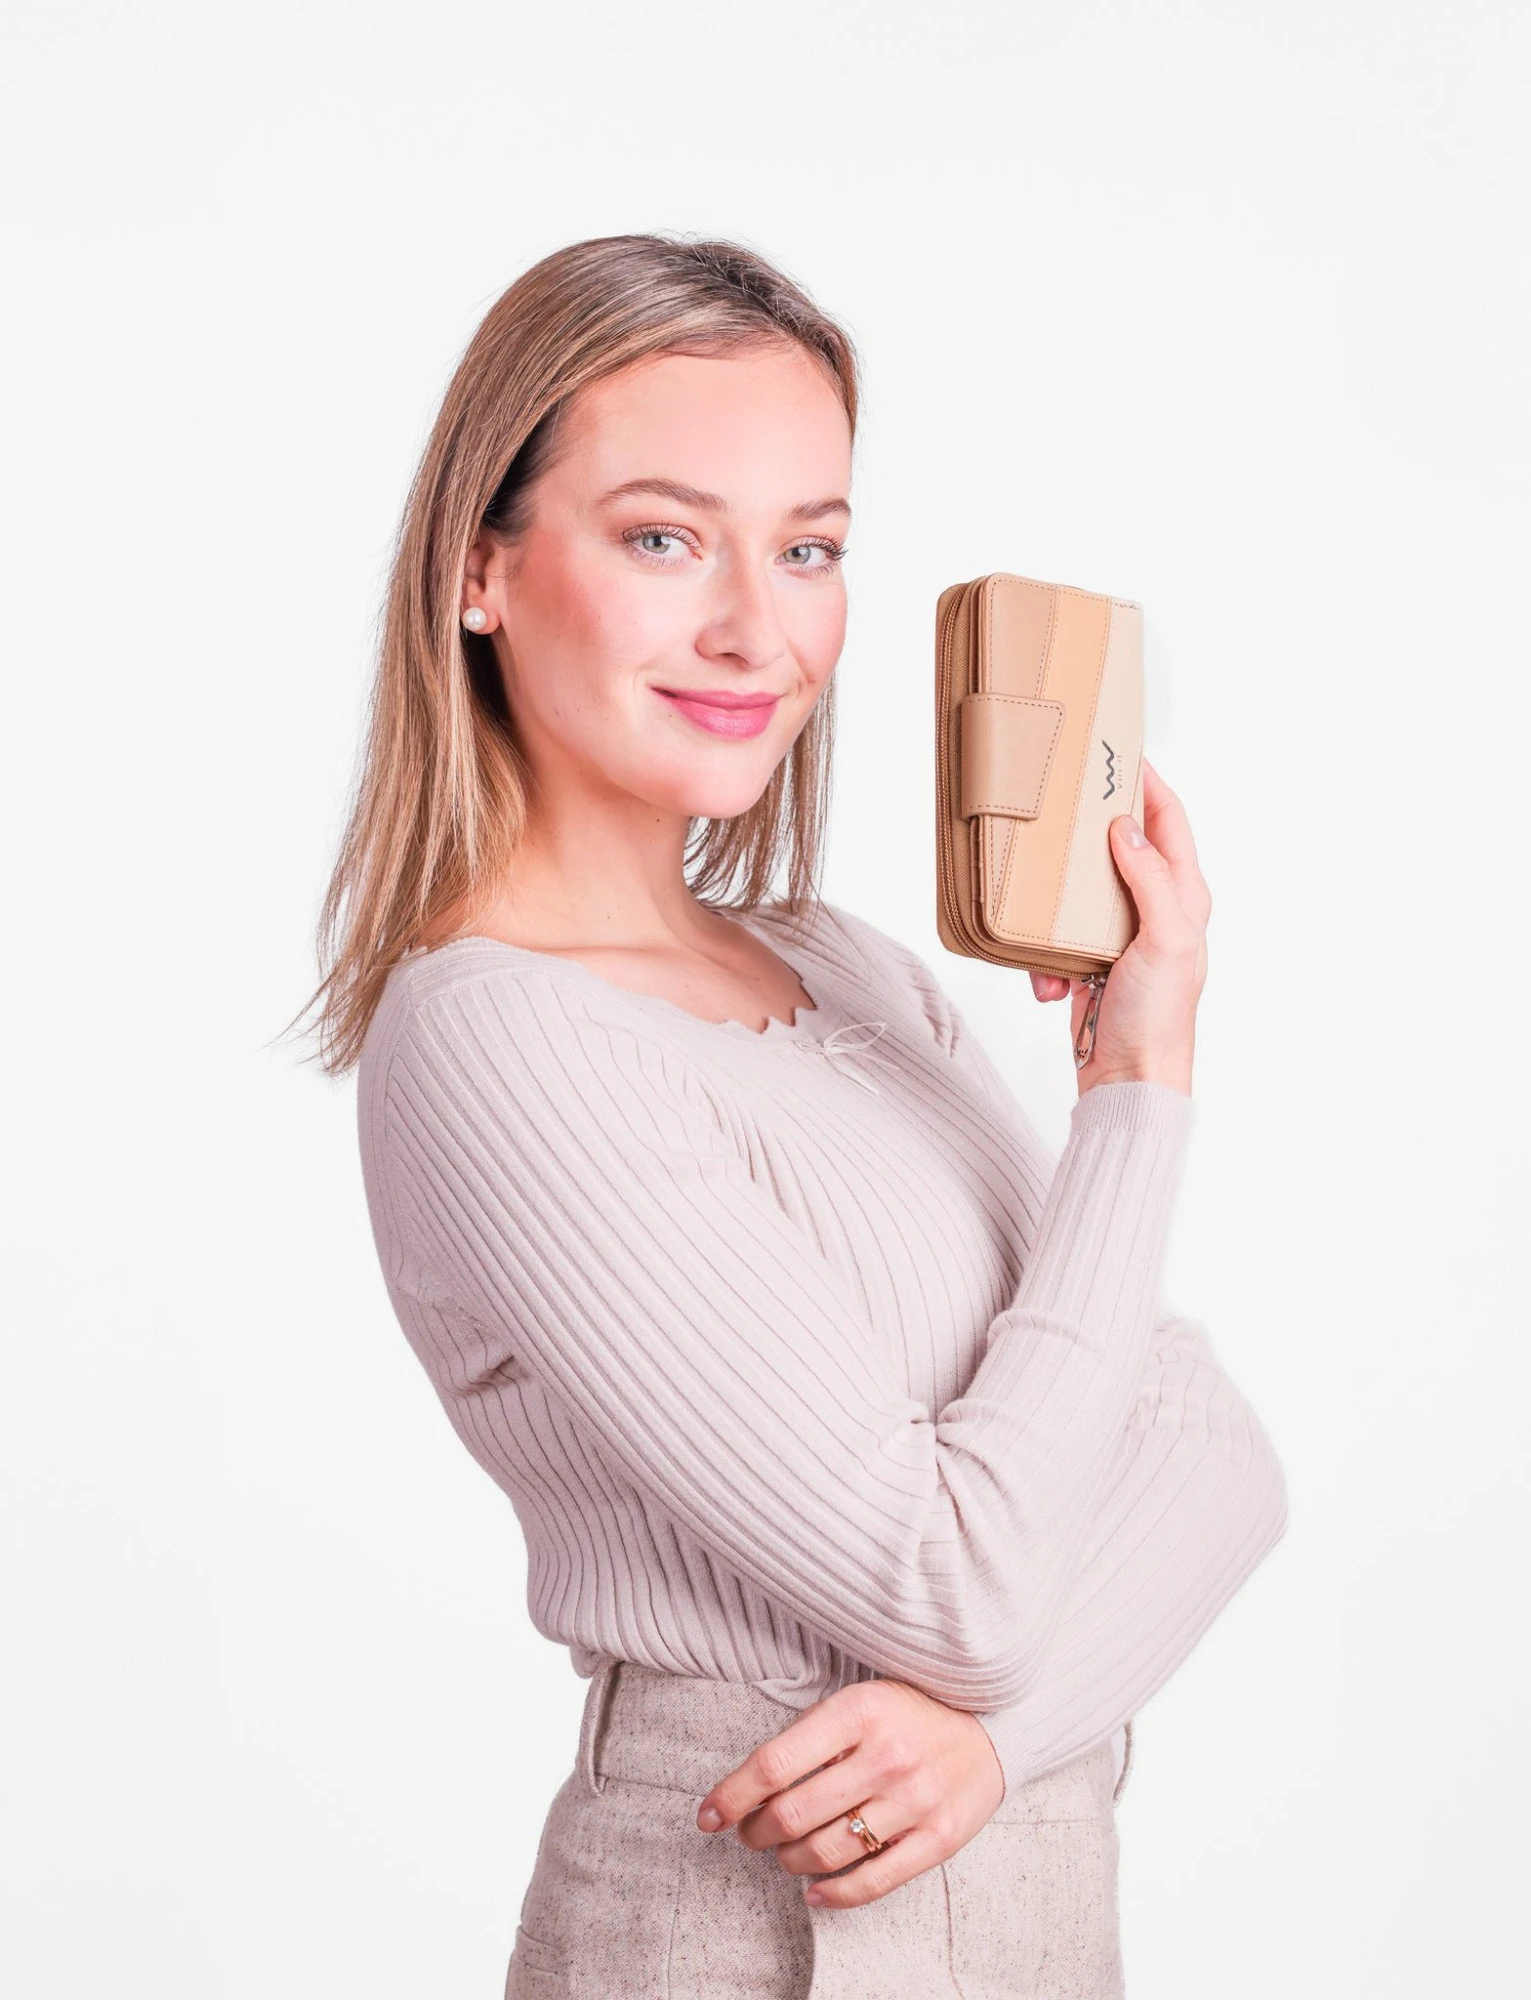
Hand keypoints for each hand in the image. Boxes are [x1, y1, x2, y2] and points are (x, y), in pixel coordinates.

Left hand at [692, 1679, 1003, 1909]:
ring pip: (826, 1852)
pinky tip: (814, 1890)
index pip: (775, 1763)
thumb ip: (811, 1736)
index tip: (707, 1815)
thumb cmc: (908, 1714)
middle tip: (749, 1833)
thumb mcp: (859, 1701)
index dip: (732, 1795)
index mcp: (858, 1712)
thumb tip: (752, 1788)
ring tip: (784, 1853)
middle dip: (756, 1832)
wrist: (991, 1726)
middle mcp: (886, 1755)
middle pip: (794, 1814)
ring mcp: (915, 1799)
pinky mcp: (939, 1838)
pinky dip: (833, 1894)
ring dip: (790, 1860)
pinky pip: (873, 1881)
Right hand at [1029, 760, 1209, 1096]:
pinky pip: (1057, 940)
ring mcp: (1121, 937)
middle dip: (1088, 837)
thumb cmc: (1159, 1017)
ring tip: (1050, 930)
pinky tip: (1050, 982)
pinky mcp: (1091, 963)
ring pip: (1080, 894)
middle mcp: (1157, 910)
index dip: (1148, 783)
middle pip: (1119, 849)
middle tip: (1062, 811)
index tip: (1118, 752)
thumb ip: (1151, 880)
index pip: (1168, 821)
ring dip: (1057, 911)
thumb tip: (1125, 830)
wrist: (1129, 1079)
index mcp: (1186, 897)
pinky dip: (1046, 958)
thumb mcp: (1166, 940)